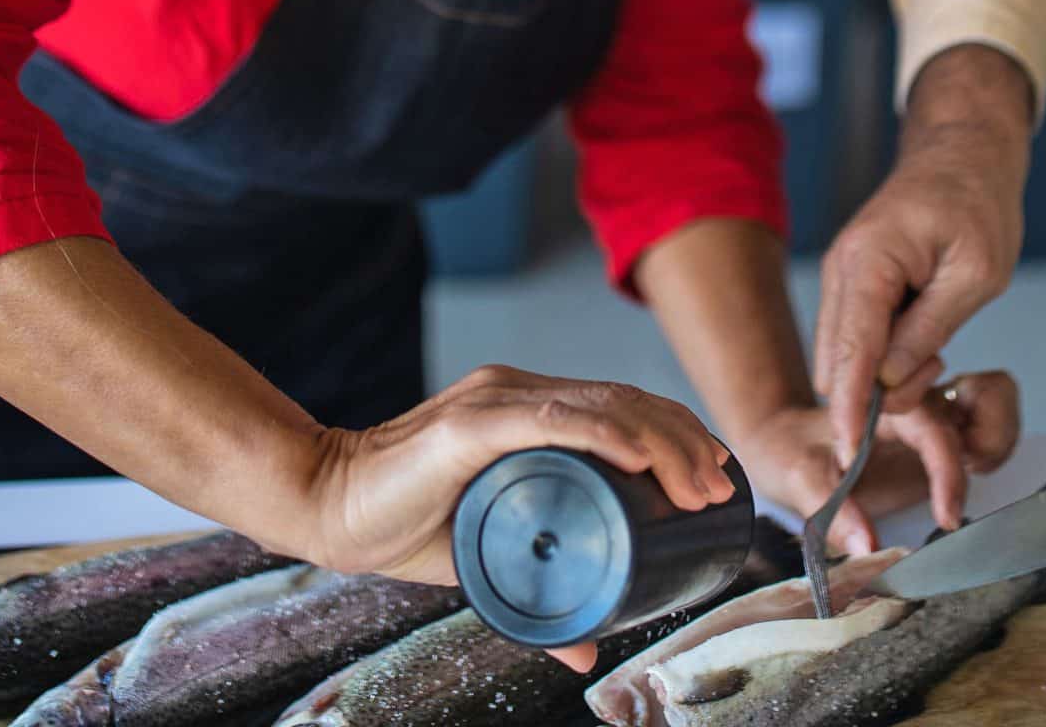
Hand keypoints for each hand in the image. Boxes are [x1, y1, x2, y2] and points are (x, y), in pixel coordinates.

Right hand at [302, 365, 733, 669]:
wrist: (325, 508)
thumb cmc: (402, 524)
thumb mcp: (486, 561)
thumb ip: (536, 600)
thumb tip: (586, 654)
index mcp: (526, 410)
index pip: (621, 406)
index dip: (676, 433)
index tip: (715, 475)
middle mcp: (517, 392)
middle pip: (624, 401)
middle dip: (683, 439)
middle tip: (720, 488)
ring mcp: (495, 401)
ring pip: (600, 405)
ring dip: (661, 441)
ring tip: (699, 482)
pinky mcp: (468, 425)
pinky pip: (550, 420)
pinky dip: (603, 433)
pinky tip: (640, 455)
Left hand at [732, 371, 1022, 551]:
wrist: (784, 444)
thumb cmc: (789, 453)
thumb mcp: (797, 480)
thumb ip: (832, 512)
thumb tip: (869, 547)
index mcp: (883, 403)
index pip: (934, 427)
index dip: (949, 472)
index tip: (948, 518)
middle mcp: (916, 401)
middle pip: (986, 392)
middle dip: (995, 433)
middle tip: (972, 477)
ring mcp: (935, 414)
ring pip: (996, 398)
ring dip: (1000, 435)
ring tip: (975, 477)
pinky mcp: (944, 434)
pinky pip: (989, 421)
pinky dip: (995, 443)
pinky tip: (964, 483)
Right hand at [813, 45, 1034, 461]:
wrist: (964, 150)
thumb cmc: (978, 201)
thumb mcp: (976, 273)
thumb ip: (928, 329)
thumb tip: (892, 382)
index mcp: (870, 262)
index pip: (852, 351)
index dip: (851, 409)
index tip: (848, 456)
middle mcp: (844, 269)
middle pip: (838, 360)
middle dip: (874, 393)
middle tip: (936, 377)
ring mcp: (844, 275)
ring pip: (843, 352)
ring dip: (880, 374)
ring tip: (936, 346)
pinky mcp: (855, 282)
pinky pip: (856, 336)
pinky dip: (881, 356)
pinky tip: (921, 340)